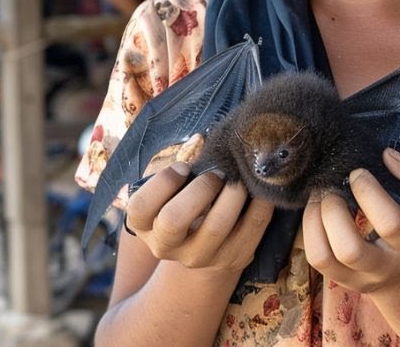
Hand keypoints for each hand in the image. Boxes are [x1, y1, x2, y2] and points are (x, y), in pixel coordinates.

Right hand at [123, 160, 273, 271]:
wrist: (206, 245)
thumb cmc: (184, 203)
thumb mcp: (170, 191)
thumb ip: (176, 171)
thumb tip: (200, 141)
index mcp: (145, 226)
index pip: (140, 208)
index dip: (163, 182)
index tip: (184, 167)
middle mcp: (166, 246)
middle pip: (173, 220)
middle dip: (199, 189)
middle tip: (216, 174)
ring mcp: (200, 257)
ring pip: (216, 226)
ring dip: (232, 194)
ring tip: (239, 179)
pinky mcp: (233, 258)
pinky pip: (252, 228)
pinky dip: (260, 204)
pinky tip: (260, 190)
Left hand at [302, 148, 399, 297]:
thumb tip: (387, 155)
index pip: (390, 224)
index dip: (369, 193)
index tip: (358, 173)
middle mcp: (382, 268)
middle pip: (349, 249)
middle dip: (334, 210)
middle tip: (333, 187)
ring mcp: (355, 277)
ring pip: (322, 256)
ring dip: (314, 218)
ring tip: (321, 196)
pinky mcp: (335, 278)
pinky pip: (314, 256)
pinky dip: (309, 227)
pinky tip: (317, 210)